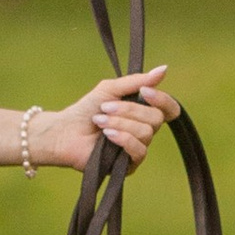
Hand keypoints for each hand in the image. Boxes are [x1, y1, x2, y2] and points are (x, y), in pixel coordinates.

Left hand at [35, 67, 178, 171]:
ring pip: (146, 133)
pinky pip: (139, 151)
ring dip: (120, 123)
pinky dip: (123, 138)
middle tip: (105, 107)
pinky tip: (107, 134)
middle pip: (156, 119)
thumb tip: (164, 69)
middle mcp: (144, 131)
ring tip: (100, 121)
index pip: (169, 109)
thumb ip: (137, 81)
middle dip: (130, 110)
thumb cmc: (86, 109)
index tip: (144, 91)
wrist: (65, 132)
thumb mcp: (111, 89)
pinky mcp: (129, 165)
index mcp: (143, 113)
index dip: (162, 99)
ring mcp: (138, 148)